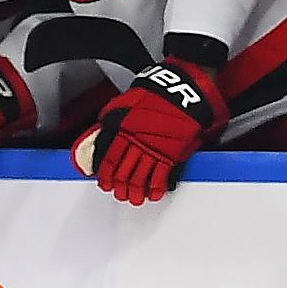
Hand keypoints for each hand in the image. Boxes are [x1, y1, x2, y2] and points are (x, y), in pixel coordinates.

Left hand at [79, 55, 227, 204]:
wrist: (184, 89)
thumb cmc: (157, 93)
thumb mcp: (126, 101)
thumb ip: (113, 119)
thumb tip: (102, 133)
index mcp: (123, 129)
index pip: (110, 158)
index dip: (106, 174)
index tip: (105, 183)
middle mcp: (138, 140)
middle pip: (125, 170)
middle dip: (122, 185)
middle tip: (121, 195)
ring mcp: (156, 147)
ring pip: (142, 174)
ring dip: (138, 189)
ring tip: (136, 198)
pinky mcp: (174, 151)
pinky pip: (163, 173)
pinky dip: (158, 185)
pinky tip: (156, 192)